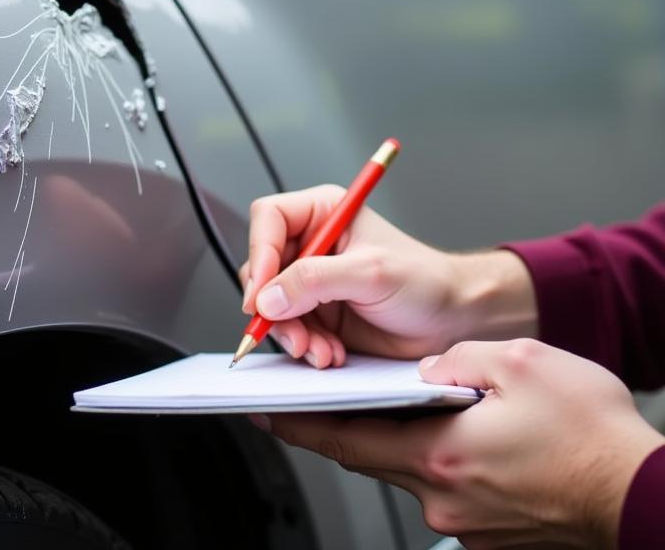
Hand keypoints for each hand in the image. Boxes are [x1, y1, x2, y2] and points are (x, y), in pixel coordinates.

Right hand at [239, 184, 535, 366]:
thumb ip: (315, 280)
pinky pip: (292, 330)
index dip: (260, 252)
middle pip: (263, 267)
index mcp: (323, 213)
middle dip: (272, 305)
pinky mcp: (319, 315)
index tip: (262, 289)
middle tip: (288, 331)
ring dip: (291, 333)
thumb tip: (267, 297)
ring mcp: (313, 282)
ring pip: (272, 305)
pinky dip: (306, 347)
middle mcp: (313, 245)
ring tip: (318, 350)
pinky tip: (330, 354)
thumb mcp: (370, 273)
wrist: (453, 320)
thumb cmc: (426, 281)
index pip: (269, 219)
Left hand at [257, 339, 664, 548]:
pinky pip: (439, 485)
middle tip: (305, 398)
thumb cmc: (592, 435)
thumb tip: (423, 372)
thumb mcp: (518, 365)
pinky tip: (448, 432)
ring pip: (405, 469)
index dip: (298, 422)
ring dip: (393, 438)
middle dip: (338, 425)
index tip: (262, 408)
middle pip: (368, 456)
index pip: (344, 439)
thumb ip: (454, 362)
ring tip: (391, 403)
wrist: (647, 495)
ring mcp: (463, 519)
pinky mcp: (486, 527)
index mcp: (440, 454)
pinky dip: (430, 456)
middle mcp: (442, 496)